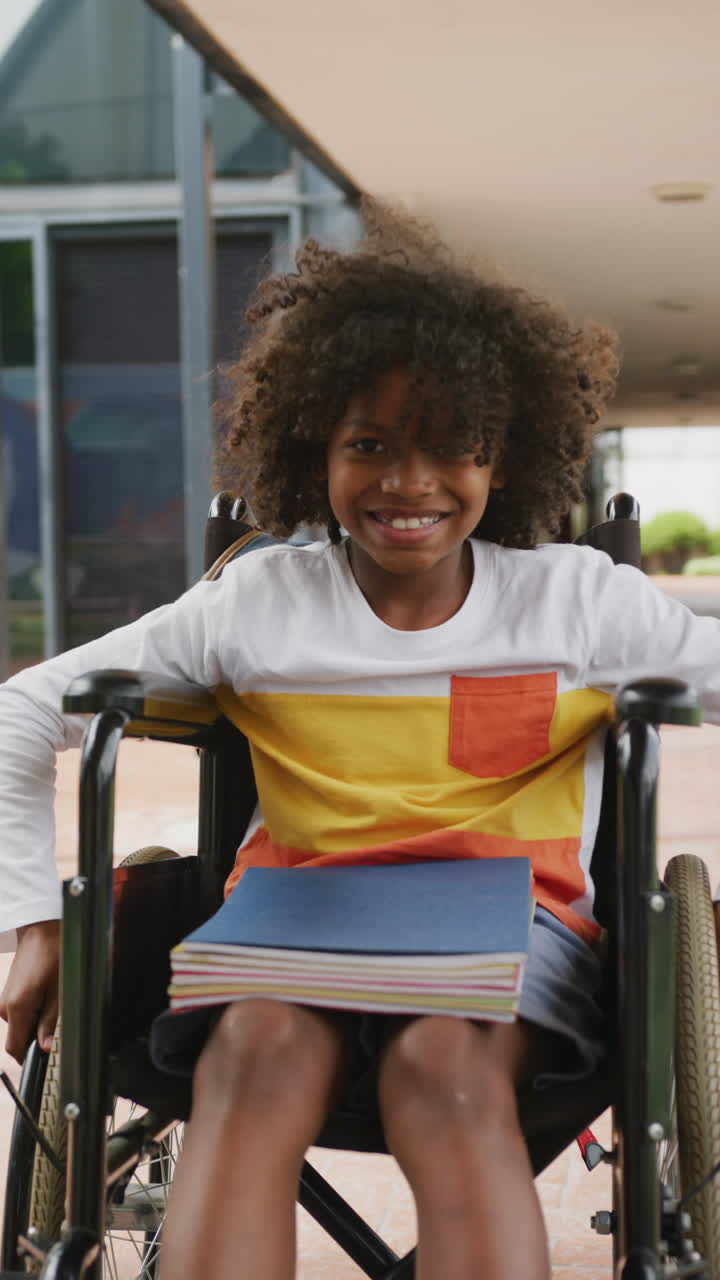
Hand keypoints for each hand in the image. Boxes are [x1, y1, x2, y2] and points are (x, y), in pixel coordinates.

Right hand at [0, 920, 59, 1063]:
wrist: (42, 929)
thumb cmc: (54, 955)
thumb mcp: (60, 992)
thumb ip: (50, 1023)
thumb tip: (45, 1048)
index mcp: (17, 1008)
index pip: (15, 1048)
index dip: (30, 1057)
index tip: (45, 1057)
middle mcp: (5, 1006)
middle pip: (17, 1038)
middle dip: (35, 1039)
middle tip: (57, 1026)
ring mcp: (5, 998)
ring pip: (19, 1024)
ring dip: (35, 1023)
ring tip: (54, 1003)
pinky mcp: (9, 992)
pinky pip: (19, 1011)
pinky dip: (32, 1011)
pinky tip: (46, 996)